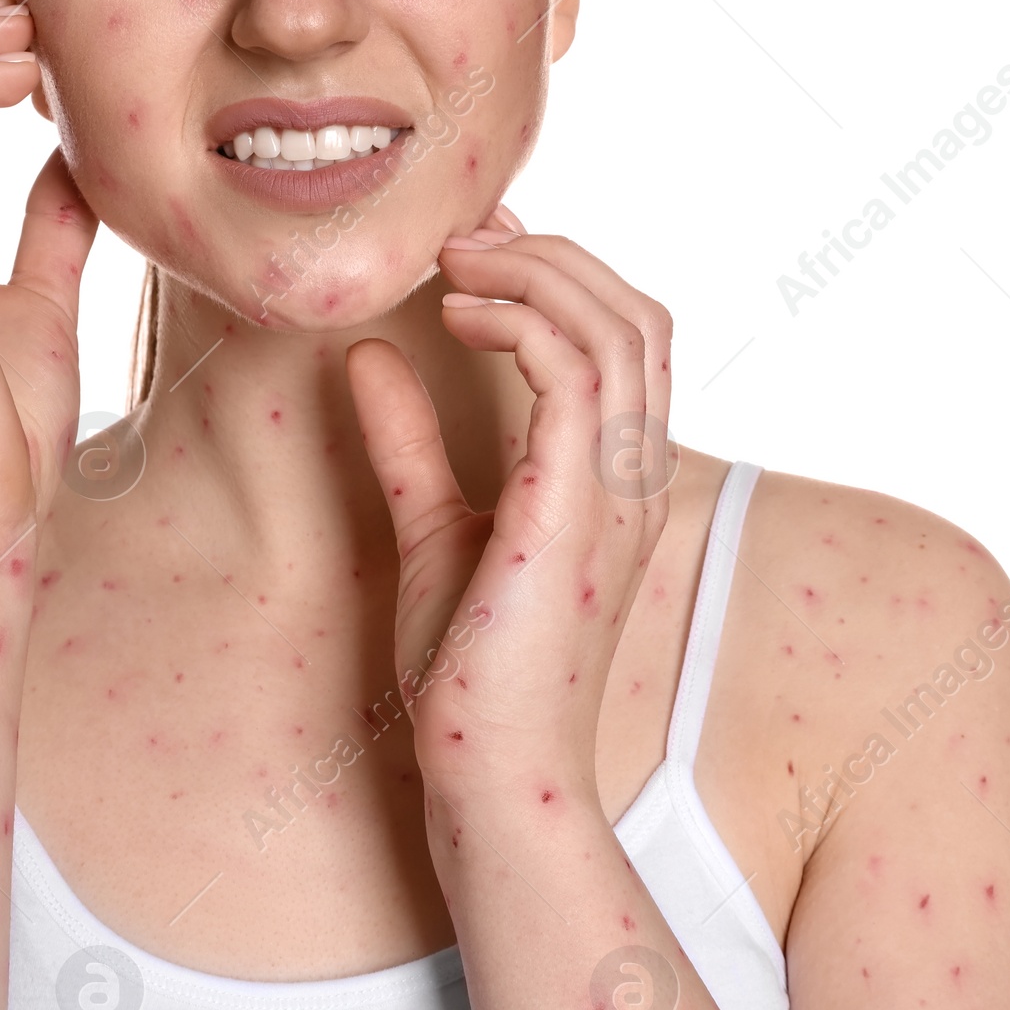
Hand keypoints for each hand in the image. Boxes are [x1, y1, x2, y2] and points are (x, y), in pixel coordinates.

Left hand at [345, 209, 672, 803]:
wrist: (491, 774)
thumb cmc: (471, 670)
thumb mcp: (432, 525)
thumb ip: (411, 440)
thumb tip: (371, 356)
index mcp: (618, 478)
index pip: (626, 338)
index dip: (562, 272)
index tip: (481, 244)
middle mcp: (637, 475)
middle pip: (638, 314)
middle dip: (557, 255)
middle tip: (468, 235)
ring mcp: (619, 491)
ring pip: (619, 327)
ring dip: (536, 273)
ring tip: (457, 263)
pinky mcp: (578, 508)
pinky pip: (576, 376)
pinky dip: (522, 322)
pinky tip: (457, 315)